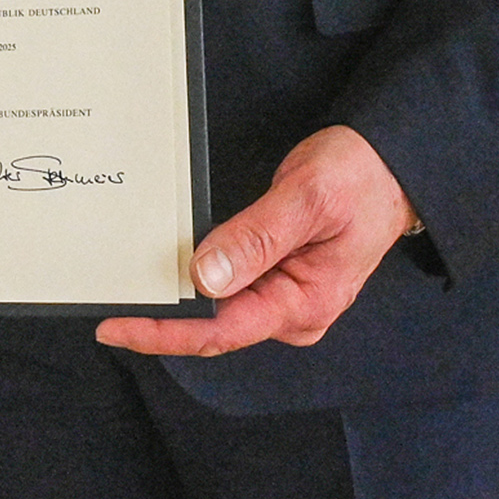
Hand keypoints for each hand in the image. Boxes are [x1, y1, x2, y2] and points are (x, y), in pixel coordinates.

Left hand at [95, 125, 413, 357]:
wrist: (391, 165)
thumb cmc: (360, 178)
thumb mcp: (307, 199)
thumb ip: (256, 238)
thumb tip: (205, 277)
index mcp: (305, 304)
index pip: (221, 331)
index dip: (163, 332)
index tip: (116, 326)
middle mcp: (294, 313)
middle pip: (215, 328)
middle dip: (161, 320)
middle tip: (107, 304)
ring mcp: (287, 299)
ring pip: (219, 311)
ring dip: (177, 303)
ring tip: (125, 291)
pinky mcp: (280, 280)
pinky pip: (230, 290)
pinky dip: (196, 284)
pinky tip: (167, 273)